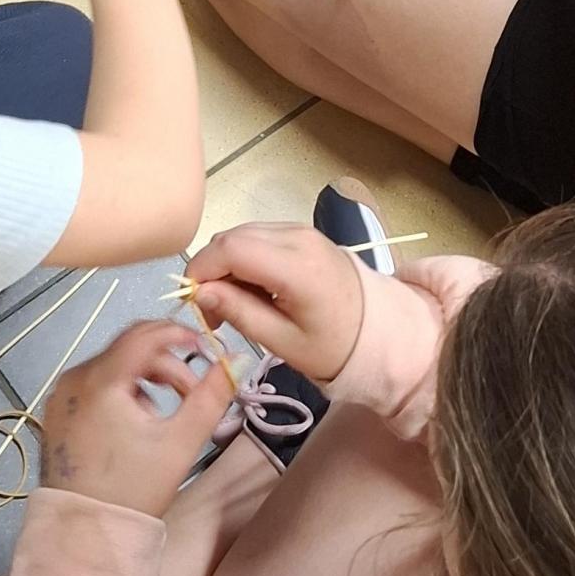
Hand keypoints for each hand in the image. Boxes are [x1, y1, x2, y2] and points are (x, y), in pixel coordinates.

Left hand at [37, 323, 234, 517]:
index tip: (206, 348)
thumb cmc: (133, 490)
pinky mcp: (57, 414)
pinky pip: (96, 385)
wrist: (86, 535)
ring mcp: (61, 397)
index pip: (144, 334)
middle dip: (168, 363)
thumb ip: (212, 396)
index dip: (179, 333)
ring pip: (113, 366)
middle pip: (129, 349)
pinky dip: (122, 392)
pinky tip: (138, 423)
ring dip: (147, 379)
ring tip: (167, 414)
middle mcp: (74, 379)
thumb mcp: (180, 442)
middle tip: (193, 392)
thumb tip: (237, 359)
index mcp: (100, 380)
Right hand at [183, 220, 366, 387]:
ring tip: (234, 304)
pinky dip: (244, 259)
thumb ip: (240, 313)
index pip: (230, 248)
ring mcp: (301, 231)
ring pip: (242, 235)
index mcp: (297, 266)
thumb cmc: (333, 345)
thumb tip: (200, 293)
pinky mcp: (302, 233)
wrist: (379, 331)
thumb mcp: (283, 342)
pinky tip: (252, 289)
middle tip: (214, 312)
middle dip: (211, 270)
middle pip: (231, 238)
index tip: (195, 303)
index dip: (201, 270)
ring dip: (226, 265)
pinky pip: (258, 237)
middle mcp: (298, 237)